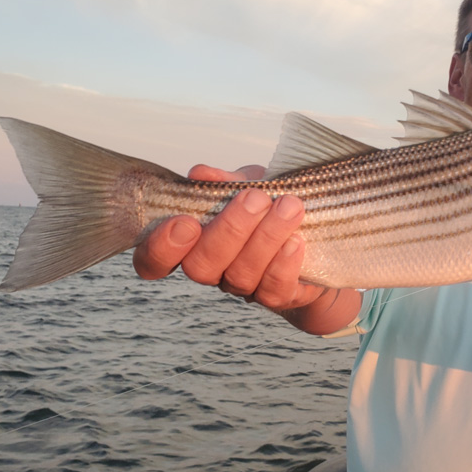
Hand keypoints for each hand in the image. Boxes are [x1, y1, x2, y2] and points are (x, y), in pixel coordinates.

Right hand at [132, 163, 323, 309]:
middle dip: (228, 230)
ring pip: (240, 274)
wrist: (317, 235)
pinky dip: (284, 263)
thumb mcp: (249, 184)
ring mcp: (244, 287)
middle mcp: (214, 270)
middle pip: (201, 266)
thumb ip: (225, 182)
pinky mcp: (278, 297)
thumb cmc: (271, 206)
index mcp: (194, 243)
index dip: (160, 248)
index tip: (184, 221)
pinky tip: (296, 240)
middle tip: (255, 198)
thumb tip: (200, 174)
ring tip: (289, 206)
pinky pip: (274, 289)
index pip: (154, 260)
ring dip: (265, 238)